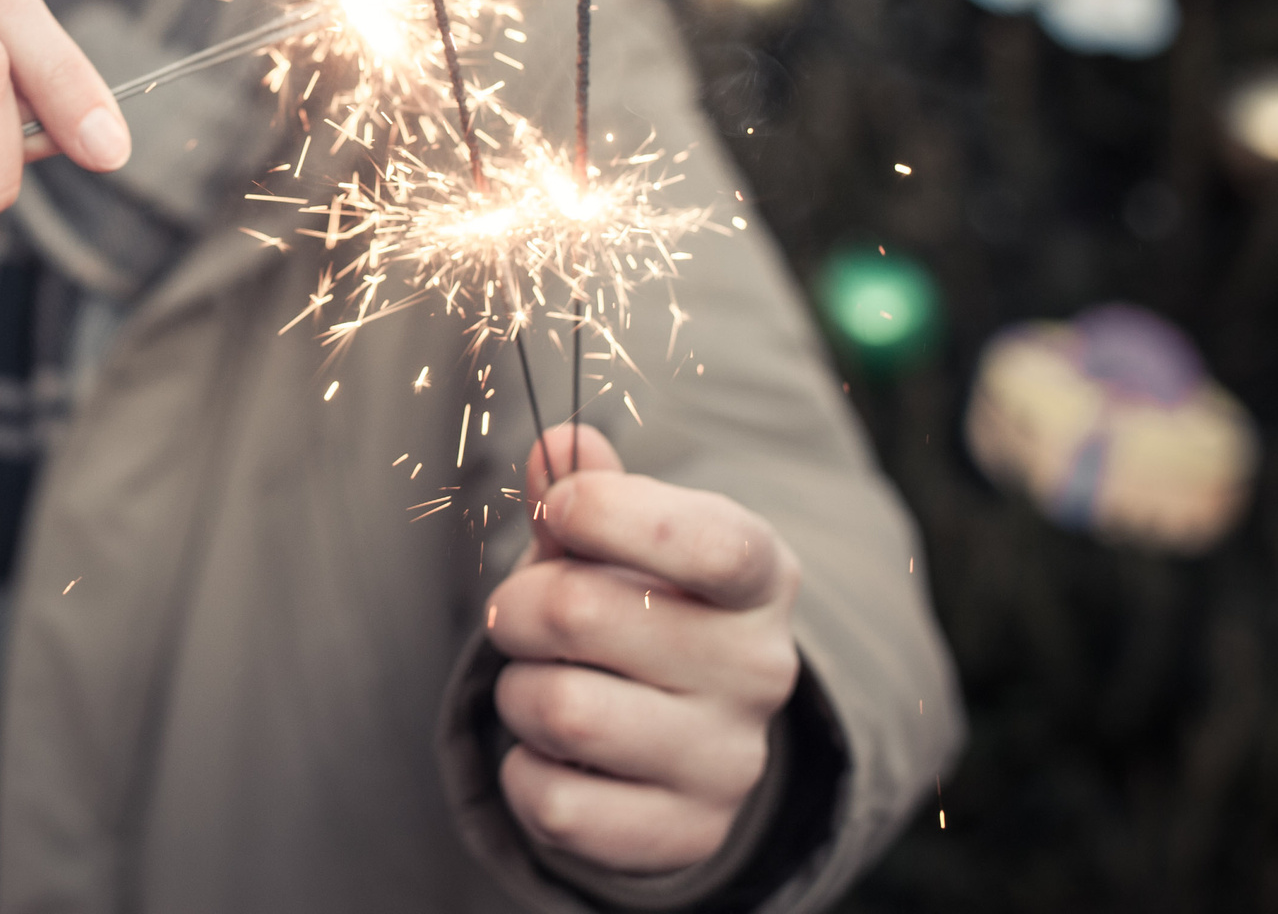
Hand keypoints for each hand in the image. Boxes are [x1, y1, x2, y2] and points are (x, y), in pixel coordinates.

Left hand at [483, 424, 800, 874]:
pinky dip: (524, 772)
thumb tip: (558, 444)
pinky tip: (554, 753)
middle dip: (516, 605)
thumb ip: (585, 491)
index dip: (607, 514)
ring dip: (517, 691)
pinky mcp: (688, 833)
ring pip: (560, 711)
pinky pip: (556, 804)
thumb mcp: (620, 539)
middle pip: (581, 614)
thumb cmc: (639, 607)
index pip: (708, 543)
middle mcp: (760, 668)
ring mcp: (730, 760)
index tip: (558, 507)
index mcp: (757, 577)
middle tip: (518, 614)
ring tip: (543, 683)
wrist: (684, 736)